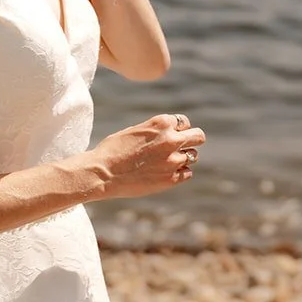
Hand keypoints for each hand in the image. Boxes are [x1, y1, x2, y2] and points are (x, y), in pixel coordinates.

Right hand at [88, 113, 205, 199]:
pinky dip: (180, 173)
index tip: (169, 136)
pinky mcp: (170, 179)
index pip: (184, 122)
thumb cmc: (113, 150)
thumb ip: (157, 131)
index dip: (178, 129)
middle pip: (199, 137)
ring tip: (165, 163)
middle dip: (192, 140)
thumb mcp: (137, 130)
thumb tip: (171, 133)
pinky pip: (187, 173)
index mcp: (162, 123)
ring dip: (183, 158)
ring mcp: (173, 160)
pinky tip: (165, 173)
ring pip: (193, 156)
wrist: (102, 173)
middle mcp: (171, 140)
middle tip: (182, 146)